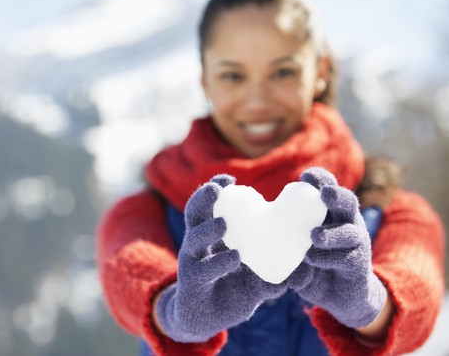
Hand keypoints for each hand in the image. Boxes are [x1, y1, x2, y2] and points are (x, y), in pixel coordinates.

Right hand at [155, 175, 287, 342]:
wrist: (204, 320)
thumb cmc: (230, 289)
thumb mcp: (253, 276)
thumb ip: (275, 271)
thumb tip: (306, 269)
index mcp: (209, 235)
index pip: (207, 205)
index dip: (214, 189)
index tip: (229, 179)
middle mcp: (196, 245)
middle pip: (193, 215)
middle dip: (202, 199)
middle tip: (217, 190)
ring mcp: (191, 264)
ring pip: (194, 240)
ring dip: (208, 230)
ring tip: (224, 224)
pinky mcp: (192, 284)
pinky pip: (203, 271)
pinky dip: (219, 263)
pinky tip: (234, 258)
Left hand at [294, 167, 386, 327]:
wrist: (339, 294)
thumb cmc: (312, 261)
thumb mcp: (296, 243)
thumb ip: (282, 234)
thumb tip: (248, 228)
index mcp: (330, 212)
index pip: (328, 188)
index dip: (321, 179)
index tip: (306, 176)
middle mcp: (347, 223)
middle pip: (348, 203)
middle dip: (337, 196)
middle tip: (325, 194)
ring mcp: (356, 243)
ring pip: (350, 232)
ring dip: (332, 233)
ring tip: (314, 236)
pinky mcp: (358, 265)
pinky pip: (347, 258)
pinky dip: (329, 257)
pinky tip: (313, 259)